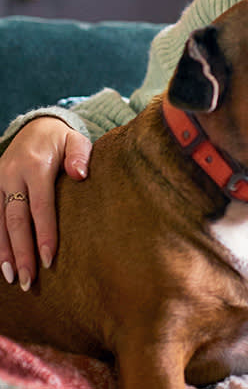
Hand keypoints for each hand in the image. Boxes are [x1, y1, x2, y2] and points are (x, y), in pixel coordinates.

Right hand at [0, 117, 90, 289]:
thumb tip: (81, 174)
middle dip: (22, 252)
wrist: (37, 126)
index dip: (44, 234)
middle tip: (29, 280)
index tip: (49, 260)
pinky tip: (2, 261)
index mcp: (36, 166)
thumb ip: (80, 155)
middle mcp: (12, 175)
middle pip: (16, 220)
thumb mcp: (76, 140)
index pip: (41, 207)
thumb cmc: (63, 140)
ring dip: (5, 252)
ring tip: (13, 278)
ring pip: (0, 223)